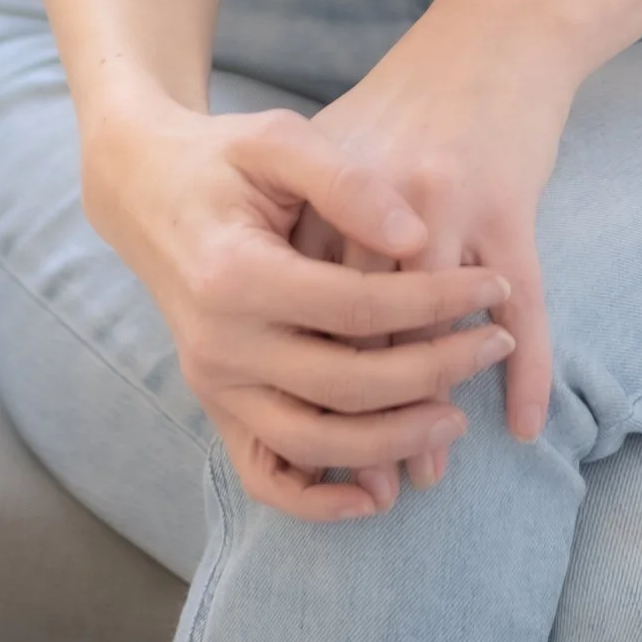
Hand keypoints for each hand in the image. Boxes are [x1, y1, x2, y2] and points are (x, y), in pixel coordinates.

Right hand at [78, 87, 514, 518]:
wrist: (146, 191)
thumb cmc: (223, 158)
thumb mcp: (278, 140)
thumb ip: (344, 182)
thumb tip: (415, 236)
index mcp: (237, 275)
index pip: (361, 307)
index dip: (437, 301)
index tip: (493, 286)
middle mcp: (220, 344)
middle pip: (347, 385)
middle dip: (435, 372)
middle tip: (495, 345)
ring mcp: (213, 384)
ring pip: (312, 444)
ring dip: (392, 442)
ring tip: (457, 417)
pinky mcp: (215, 404)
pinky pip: (263, 473)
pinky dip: (316, 500)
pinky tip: (374, 497)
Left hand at [304, 0, 576, 468]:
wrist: (495, 36)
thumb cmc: (408, 102)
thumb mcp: (333, 149)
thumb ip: (304, 225)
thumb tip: (279, 313)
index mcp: (331, 194)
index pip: (310, 303)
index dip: (307, 374)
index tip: (304, 437)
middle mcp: (384, 205)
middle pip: (366, 329)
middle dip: (362, 411)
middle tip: (364, 481)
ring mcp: (451, 207)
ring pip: (437, 329)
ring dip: (433, 406)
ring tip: (428, 468)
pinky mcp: (511, 207)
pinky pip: (522, 308)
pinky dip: (526, 369)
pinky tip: (522, 422)